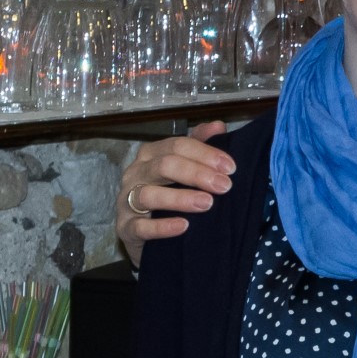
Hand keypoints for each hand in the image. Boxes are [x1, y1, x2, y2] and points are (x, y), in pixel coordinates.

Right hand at [117, 123, 235, 267]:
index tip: (230, 167)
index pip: (177, 146)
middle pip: (164, 166)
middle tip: (224, 186)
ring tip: (207, 203)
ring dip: (180, 198)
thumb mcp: (185, 165)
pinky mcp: (124, 228)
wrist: (146, 232)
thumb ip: (200, 145)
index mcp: (150, 155)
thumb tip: (218, 126)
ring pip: (148, 194)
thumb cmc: (169, 191)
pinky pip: (140, 227)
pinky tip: (184, 226)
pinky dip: (162, 227)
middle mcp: (135, 174)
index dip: (205, 154)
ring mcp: (125, 201)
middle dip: (197, 174)